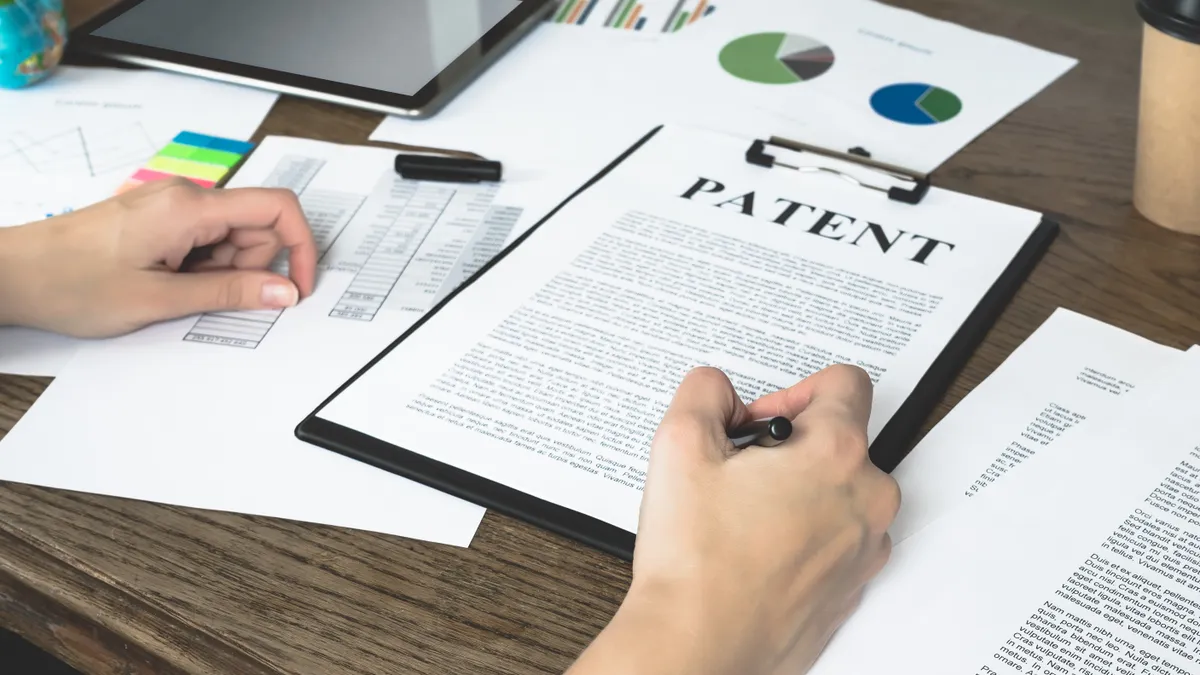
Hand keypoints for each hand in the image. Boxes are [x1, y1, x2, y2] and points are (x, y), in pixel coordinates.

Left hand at [0, 178, 315, 337]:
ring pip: (231, 239)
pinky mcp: (161, 219)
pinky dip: (200, 268)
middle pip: (256, 228)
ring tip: (171, 290)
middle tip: (202, 294)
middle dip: (249, 269)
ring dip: (220, 272)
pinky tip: (165, 283)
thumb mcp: (160, 298)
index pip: (277, 208)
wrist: (14, 273)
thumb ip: (230, 293)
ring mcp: (172, 207)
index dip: (301, 246)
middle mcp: (186, 197)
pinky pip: (205, 242)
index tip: (298, 285)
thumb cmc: (70, 282)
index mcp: (190, 207)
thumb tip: (283, 291)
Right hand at [568, 365, 899, 674]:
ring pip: (839, 494)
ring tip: (741, 516)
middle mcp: (867, 500)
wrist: (697, 644)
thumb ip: (705, 391)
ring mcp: (864, 550)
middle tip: (739, 471)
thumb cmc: (697, 562)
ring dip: (798, 492)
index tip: (761, 422)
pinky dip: (802, 537)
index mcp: (837, 454)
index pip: (844, 383)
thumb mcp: (679, 443)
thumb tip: (717, 390)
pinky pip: (836, 541)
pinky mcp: (851, 589)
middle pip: (841, 441)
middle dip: (790, 448)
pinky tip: (753, 551)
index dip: (792, 391)